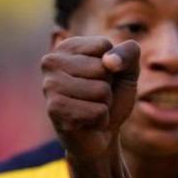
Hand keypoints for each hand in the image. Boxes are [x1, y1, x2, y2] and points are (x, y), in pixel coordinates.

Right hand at [42, 36, 140, 160]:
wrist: (103, 132)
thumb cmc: (113, 95)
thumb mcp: (128, 69)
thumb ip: (128, 52)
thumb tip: (109, 62)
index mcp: (67, 46)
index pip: (104, 45)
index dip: (113, 65)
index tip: (102, 76)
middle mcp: (51, 62)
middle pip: (102, 68)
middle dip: (108, 86)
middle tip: (96, 96)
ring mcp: (49, 86)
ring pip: (100, 90)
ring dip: (104, 104)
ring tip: (91, 107)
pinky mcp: (54, 109)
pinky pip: (97, 111)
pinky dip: (101, 119)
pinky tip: (87, 122)